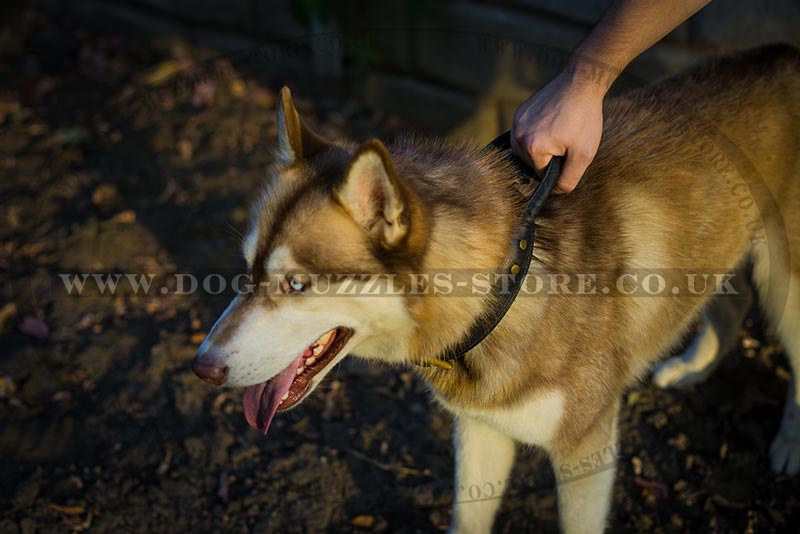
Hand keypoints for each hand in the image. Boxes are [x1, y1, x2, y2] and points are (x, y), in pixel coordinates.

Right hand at [511, 70, 604, 192]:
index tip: (569, 152)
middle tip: (566, 141)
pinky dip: (536, 134)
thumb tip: (555, 192)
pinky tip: (553, 124)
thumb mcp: (584, 155)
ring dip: (541, 148)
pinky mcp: (519, 113)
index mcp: (532, 148)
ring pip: (526, 150)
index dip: (557, 168)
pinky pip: (524, 134)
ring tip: (559, 132)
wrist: (581, 83)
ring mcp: (516, 123)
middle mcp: (518, 136)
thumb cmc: (584, 118)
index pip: (539, 175)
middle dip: (548, 158)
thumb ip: (568, 180)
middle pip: (530, 163)